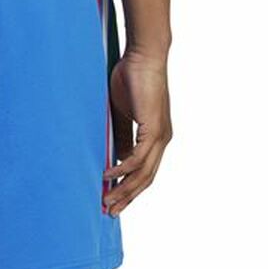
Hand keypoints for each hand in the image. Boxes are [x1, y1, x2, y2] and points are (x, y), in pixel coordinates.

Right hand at [102, 50, 172, 215]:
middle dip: (126, 197)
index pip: (144, 172)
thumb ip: (121, 137)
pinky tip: (108, 175)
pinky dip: (122, 169)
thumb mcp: (123, 115)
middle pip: (145, 180)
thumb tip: (114, 159)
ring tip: (106, 200)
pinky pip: (137, 158)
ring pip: (143, 174)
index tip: (113, 201)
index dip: (129, 189)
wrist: (144, 56)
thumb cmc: (132, 79)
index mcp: (156, 138)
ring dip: (123, 189)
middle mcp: (161, 140)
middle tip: (109, 212)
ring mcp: (160, 136)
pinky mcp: (153, 129)